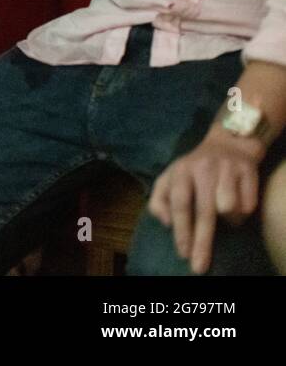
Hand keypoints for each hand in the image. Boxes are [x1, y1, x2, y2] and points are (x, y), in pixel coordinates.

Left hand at [149, 127, 264, 273]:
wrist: (227, 143)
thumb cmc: (194, 168)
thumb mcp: (170, 178)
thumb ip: (159, 199)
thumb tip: (165, 223)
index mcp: (180, 171)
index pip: (179, 204)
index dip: (181, 230)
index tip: (182, 253)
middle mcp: (203, 169)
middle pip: (203, 211)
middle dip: (201, 241)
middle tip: (199, 264)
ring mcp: (226, 168)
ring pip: (229, 208)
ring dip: (228, 219)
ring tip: (224, 213)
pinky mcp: (248, 170)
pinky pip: (248, 204)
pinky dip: (244, 211)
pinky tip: (239, 201)